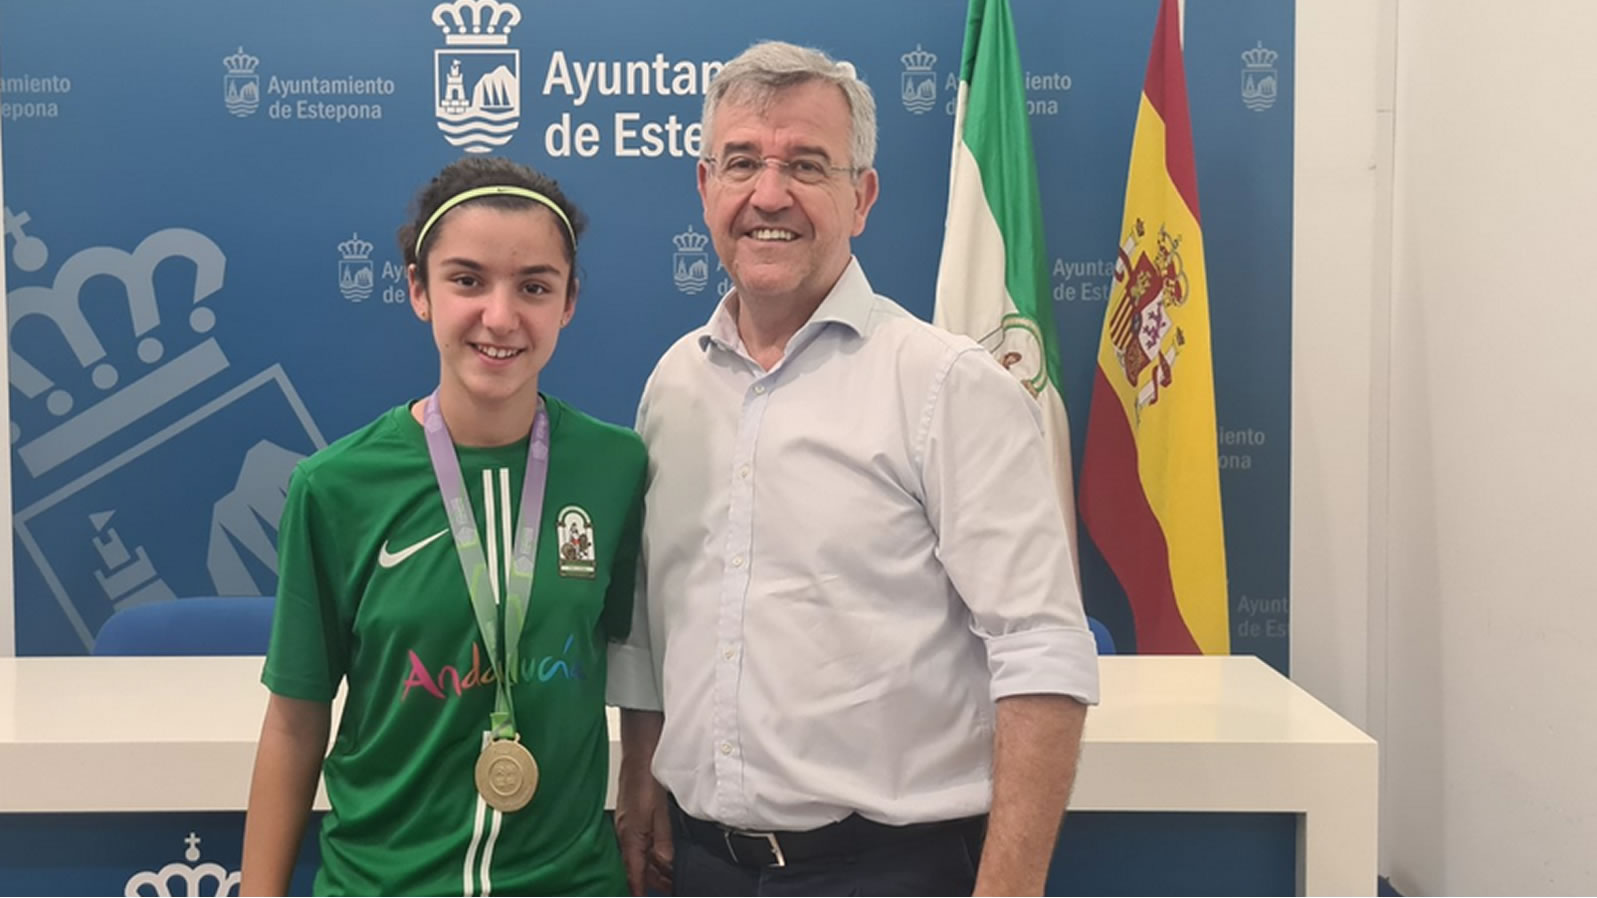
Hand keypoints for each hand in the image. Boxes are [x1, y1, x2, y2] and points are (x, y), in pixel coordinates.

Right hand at [615, 763, 672, 895]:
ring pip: (636, 856)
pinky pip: (635, 844)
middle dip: (652, 881)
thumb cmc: (646, 780)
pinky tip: (658, 854)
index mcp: (630, 836)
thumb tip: (665, 862)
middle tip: (670, 887)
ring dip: (651, 867)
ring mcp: (624, 827)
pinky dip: (647, 853)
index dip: (638, 890)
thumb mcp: (660, 813)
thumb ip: (663, 840)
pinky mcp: (627, 820)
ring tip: (669, 875)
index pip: (633, 873)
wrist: (638, 756)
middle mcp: (623, 834)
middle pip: (636, 868)